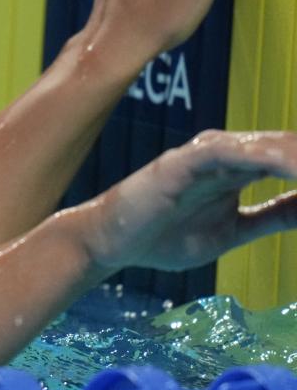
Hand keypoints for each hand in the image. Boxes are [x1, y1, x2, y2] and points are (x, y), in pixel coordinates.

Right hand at [82, 130, 296, 272]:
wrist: (111, 243)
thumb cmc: (164, 236)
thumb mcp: (233, 231)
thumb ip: (275, 217)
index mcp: (240, 167)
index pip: (295, 160)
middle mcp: (228, 153)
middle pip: (291, 148)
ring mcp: (207, 153)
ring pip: (271, 146)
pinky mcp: (186, 160)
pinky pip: (234, 153)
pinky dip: (271, 159)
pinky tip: (296, 170)